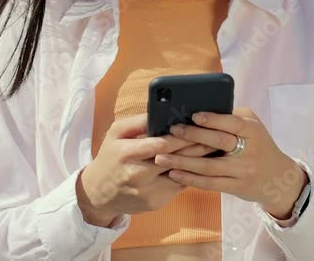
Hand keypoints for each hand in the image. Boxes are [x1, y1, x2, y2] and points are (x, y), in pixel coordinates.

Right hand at [76, 113, 219, 226]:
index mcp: (128, 153)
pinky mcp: (155, 203)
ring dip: (198, 163)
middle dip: (197, 147)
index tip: (199, 126)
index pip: (161, 144)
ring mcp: (148, 191)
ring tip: (213, 149)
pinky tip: (200, 165)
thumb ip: (138, 122)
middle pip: (175, 159)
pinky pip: (178, 187)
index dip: (182, 136)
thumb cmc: (110, 157)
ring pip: (181, 175)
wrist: (98, 193)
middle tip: (215, 137)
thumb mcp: (116, 133)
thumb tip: (161, 110)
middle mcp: (138, 174)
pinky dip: (190, 175)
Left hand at [153, 107, 308, 218]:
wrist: (278, 177)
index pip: (232, 122)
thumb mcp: (252, 126)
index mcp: (252, 130)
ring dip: (182, 162)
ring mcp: (243, 171)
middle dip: (192, 137)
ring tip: (161, 157)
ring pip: (209, 167)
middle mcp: (249, 150)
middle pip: (218, 143)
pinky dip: (189, 179)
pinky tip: (173, 174)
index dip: (212, 119)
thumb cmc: (258, 144)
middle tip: (170, 132)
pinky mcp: (236, 188)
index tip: (193, 115)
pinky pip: (210, 184)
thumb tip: (197, 108)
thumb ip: (230, 117)